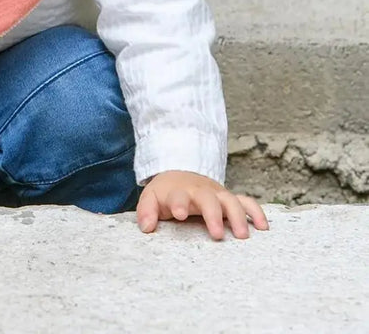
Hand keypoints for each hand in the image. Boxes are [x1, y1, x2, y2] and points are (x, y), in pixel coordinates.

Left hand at [137, 170, 268, 239]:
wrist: (180, 175)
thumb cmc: (166, 193)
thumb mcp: (151, 198)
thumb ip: (146, 211)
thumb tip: (146, 227)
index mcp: (179, 191)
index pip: (178, 195)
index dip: (179, 203)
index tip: (180, 214)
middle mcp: (201, 191)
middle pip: (208, 198)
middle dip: (213, 215)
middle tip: (217, 234)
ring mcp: (217, 194)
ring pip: (231, 200)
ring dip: (238, 216)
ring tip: (242, 236)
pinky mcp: (228, 198)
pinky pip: (246, 202)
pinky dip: (256, 212)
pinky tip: (263, 227)